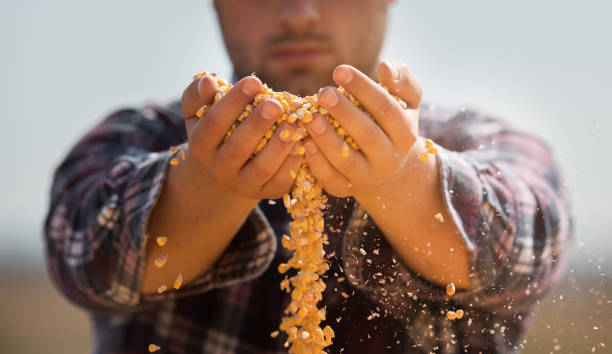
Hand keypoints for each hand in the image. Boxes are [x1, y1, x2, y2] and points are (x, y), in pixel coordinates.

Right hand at [181, 74, 302, 199]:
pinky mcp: (264, 193)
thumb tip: (208, 80)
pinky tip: (302, 143)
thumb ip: (198, 94)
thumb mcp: (198, 112)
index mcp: (200, 146)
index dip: (233, 102)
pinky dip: (292, 164)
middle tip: (276, 104)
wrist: (221, 170)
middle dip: (258, 124)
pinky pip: (279, 182)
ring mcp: (241, 185)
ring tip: (294, 123)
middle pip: (238, 148)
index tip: (254, 81)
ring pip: (261, 168)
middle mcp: (218, 169)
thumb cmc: (214, 130)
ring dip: (279, 146)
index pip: (214, 123)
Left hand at [303, 61, 423, 197]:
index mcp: (405, 133)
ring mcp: (367, 177)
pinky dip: (316, 162)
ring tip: (310, 117)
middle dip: (343, 112)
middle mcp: (389, 159)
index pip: (385, 108)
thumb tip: (384, 67)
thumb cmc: (393, 124)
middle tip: (323, 92)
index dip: (362, 88)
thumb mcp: (407, 102)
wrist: (391, 172)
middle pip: (366, 135)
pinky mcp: (346, 190)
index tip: (339, 70)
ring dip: (326, 138)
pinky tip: (304, 142)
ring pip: (346, 160)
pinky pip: (330, 178)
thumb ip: (402, 80)